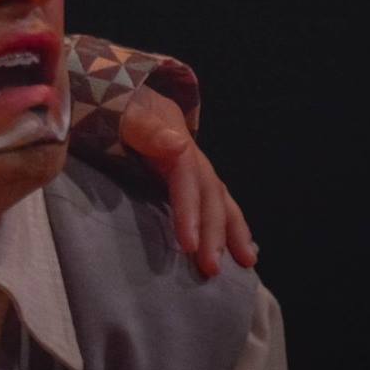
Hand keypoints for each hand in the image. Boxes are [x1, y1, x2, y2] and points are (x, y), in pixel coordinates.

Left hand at [121, 84, 256, 276]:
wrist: (130, 99)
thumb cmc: (123, 112)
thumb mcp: (128, 114)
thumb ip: (147, 129)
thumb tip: (178, 144)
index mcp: (177, 144)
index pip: (188, 180)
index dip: (189, 212)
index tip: (188, 245)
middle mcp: (195, 158)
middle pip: (210, 195)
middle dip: (214, 233)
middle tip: (212, 269)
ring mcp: (198, 169)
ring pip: (221, 200)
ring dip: (233, 232)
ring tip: (247, 263)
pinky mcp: (194, 179)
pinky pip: (217, 203)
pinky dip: (231, 225)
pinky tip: (241, 248)